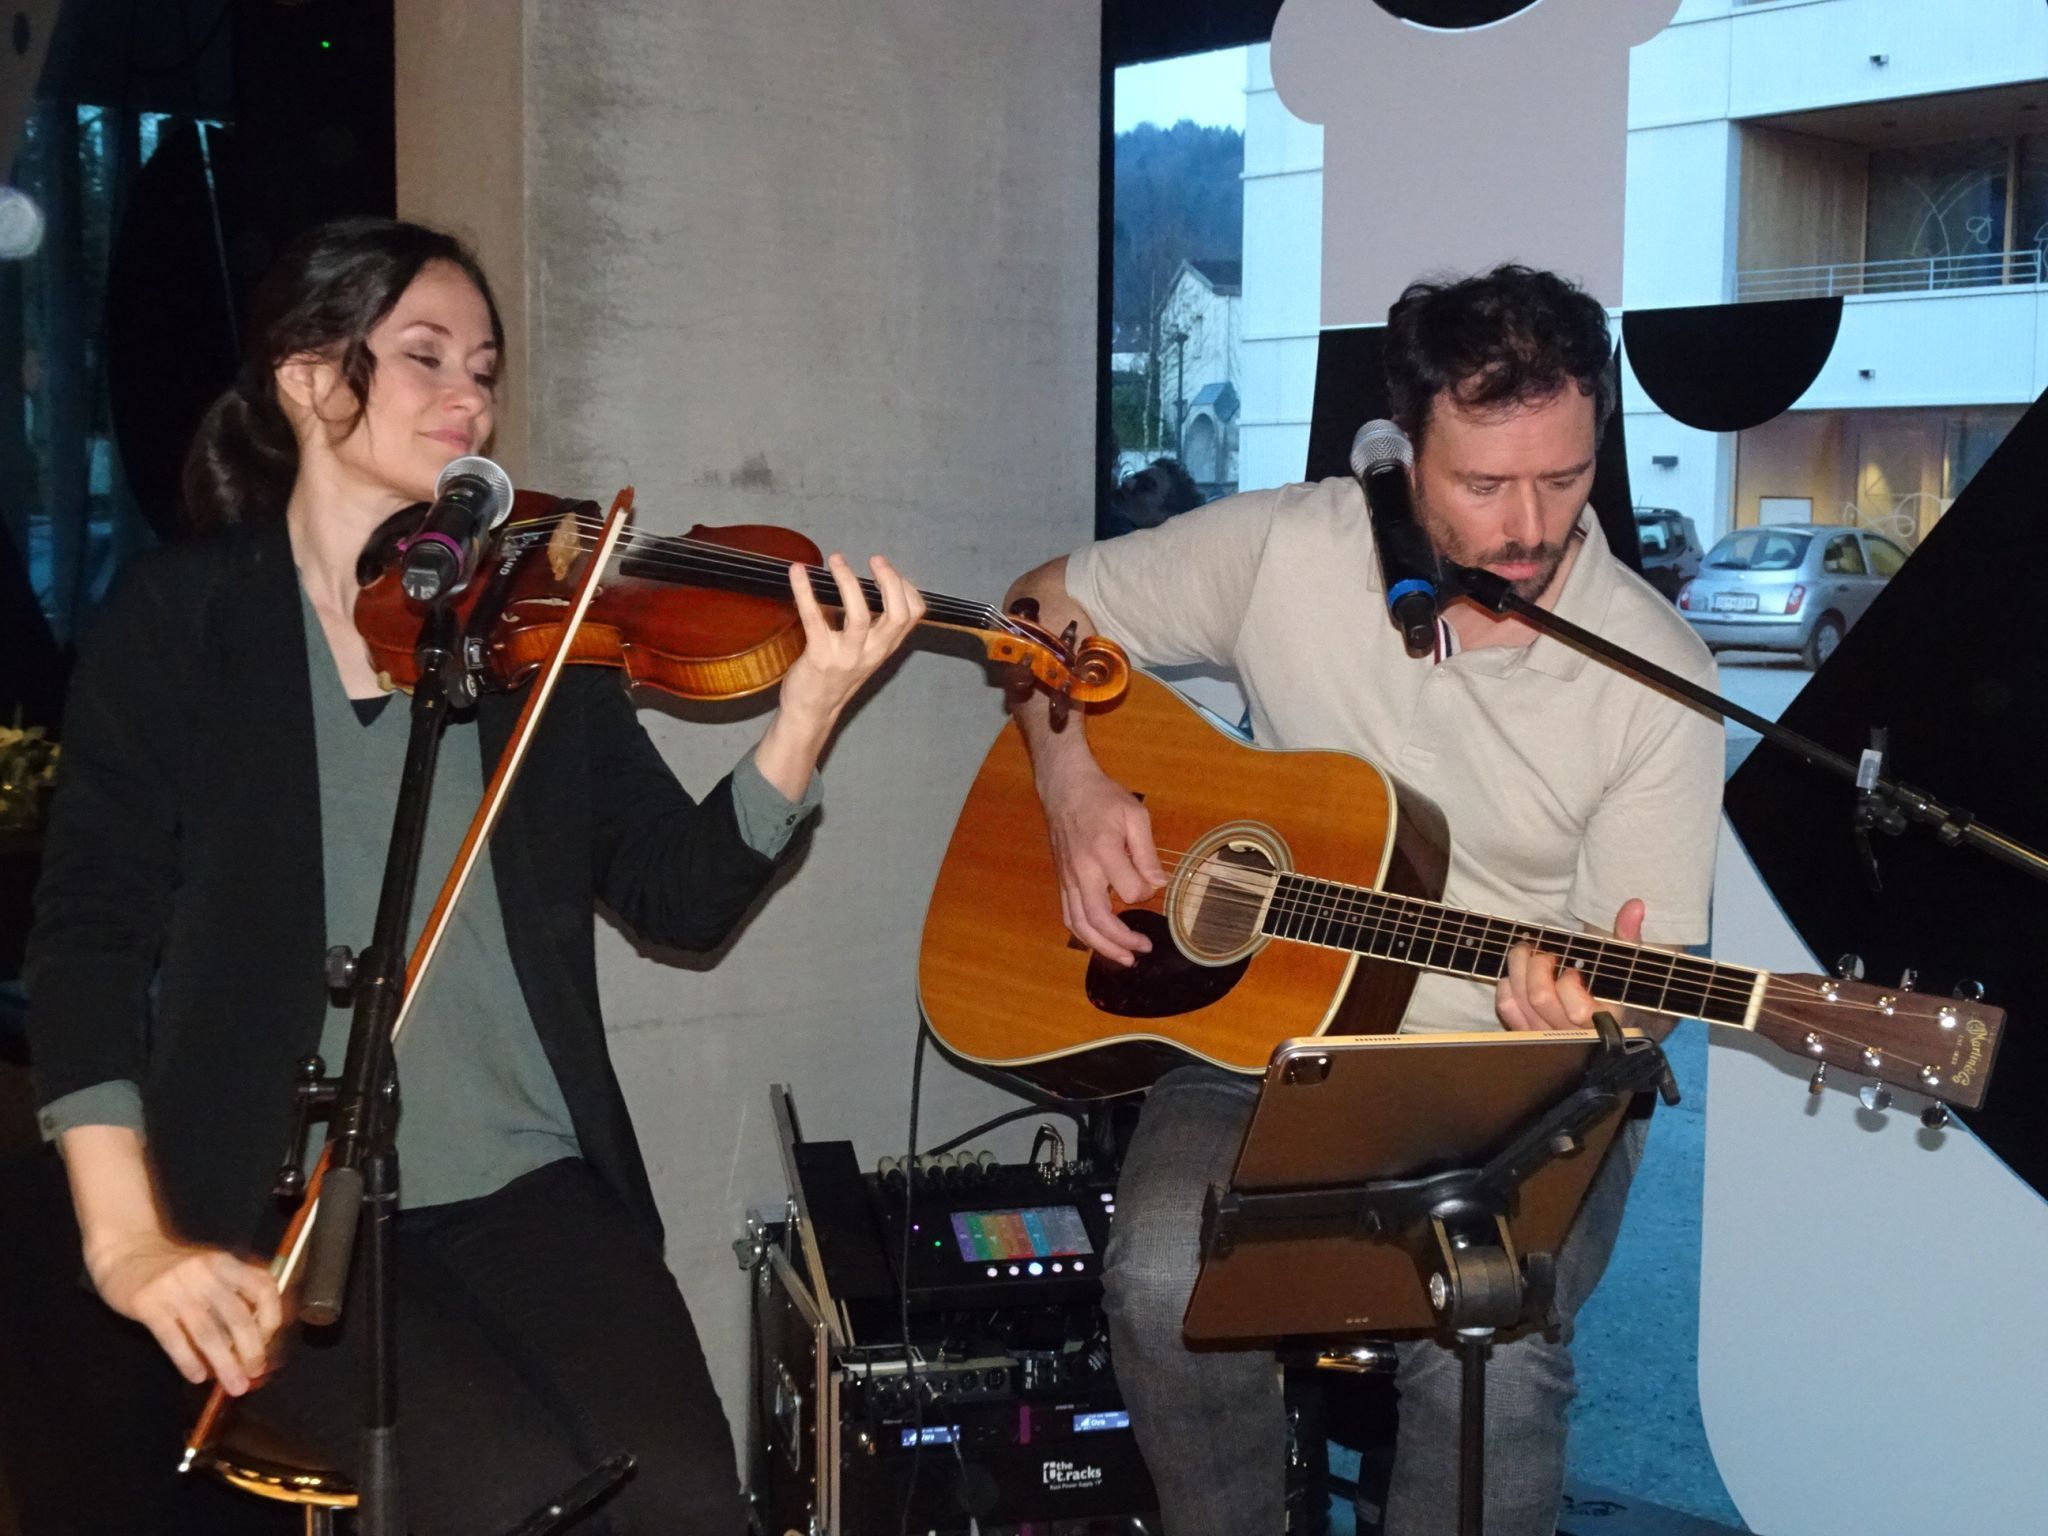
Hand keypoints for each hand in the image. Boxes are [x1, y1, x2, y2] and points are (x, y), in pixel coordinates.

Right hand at [86, 1231, 283, 1395]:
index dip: (271, 1316)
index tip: (269, 1341)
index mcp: (225, 1263)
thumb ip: (230, 1297)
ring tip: (234, 1385)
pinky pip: (173, 1338)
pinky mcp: (148, 1303)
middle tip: (255, 1373)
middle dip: (251, 1349)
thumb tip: (252, 1343)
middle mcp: (204, 1273)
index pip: (262, 1287)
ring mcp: (175, 1288)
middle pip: (237, 1315)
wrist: (125, 1250)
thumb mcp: (208, 1270)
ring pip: (207, 1332)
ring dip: (224, 1363)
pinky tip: (197, 1376)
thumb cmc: (174, 1269)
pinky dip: (188, 1360)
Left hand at [777, 552, 925, 728]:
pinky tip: (797, 572)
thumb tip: (857, 582)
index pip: (912, 615)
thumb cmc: (833, 677)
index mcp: (884, 648)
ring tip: (837, 560)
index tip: (886, 571)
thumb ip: (868, 624)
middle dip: (889, 580)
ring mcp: (847, 656)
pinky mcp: (819, 656)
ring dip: (848, 581)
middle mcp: (872, 652)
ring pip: (860, 615)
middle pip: (897, 613)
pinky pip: (814, 618)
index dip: (906, 587)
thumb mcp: (862, 652)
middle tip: (874, 559)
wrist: (811, 711)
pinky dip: (804, 590)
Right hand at [1040, 755, 1167, 966]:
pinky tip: (1100, 943)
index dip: (1147, 892)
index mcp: (1102, 852)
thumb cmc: (1103, 798)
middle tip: (1144, 949)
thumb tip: (1159, 884)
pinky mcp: (1062, 882)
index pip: (1130, 890)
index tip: (1154, 881)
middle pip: (1098, 920)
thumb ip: (1147, 852)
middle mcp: (1081, 871)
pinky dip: (1084, 936)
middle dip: (1123, 940)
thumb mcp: (1135, 814)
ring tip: (1124, 958)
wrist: (1065, 788)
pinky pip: (1069, 916)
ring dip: (1102, 947)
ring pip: (1080, 925)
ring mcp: (1068, 879)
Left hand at [1496, 898, 1644, 1032]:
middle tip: (1546, 954)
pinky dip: (1506, 986)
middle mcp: (1572, 1035)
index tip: (1575, 969)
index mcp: (1603, 1022)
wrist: (1610, 1016)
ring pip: (1519, 1001)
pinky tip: (1516, 974)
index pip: (1577, 1011)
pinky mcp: (1528, 1032)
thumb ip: (1629, 936)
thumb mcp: (1628, 964)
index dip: (1570, 984)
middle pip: (1539, 998)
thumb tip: (1634, 905)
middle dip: (1537, 966)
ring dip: (1517, 969)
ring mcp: (1547, 1036)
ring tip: (1527, 952)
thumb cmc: (1619, 988)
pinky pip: (1507, 1008)